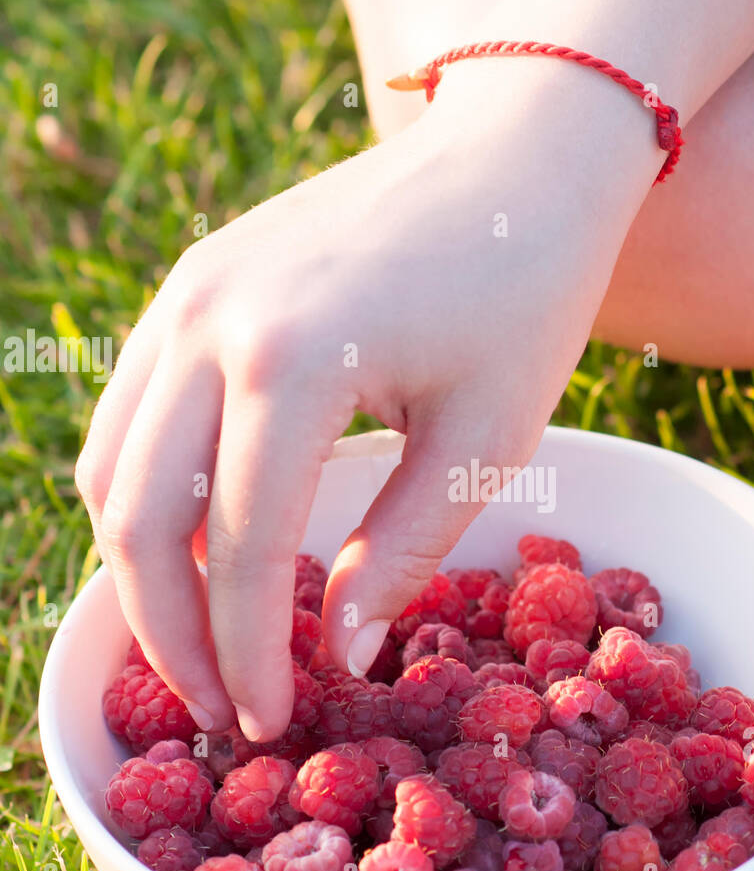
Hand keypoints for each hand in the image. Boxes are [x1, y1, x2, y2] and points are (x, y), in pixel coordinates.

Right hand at [76, 88, 626, 742]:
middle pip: (139, 517)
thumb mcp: (487, 438)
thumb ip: (402, 551)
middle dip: (170, 632)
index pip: (241, 551)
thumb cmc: (525, 290)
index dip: (248, 654)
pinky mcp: (192, 281)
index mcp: (291, 362)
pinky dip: (148, 493)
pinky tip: (199, 544)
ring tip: (200, 640)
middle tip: (218, 704)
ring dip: (143, 568)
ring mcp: (187, 293)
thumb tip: (338, 651)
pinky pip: (132, 411)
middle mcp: (208, 323)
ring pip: (111, 465)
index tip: (270, 718)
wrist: (518, 152)